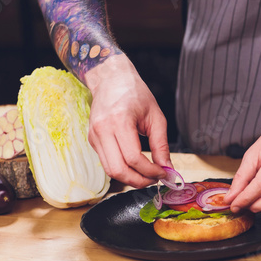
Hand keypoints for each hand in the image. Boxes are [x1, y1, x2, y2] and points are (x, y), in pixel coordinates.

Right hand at [85, 54, 171, 187]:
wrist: (111, 79)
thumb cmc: (135, 94)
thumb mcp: (156, 117)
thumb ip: (161, 145)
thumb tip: (167, 168)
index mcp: (119, 121)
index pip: (133, 158)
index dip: (150, 171)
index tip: (163, 172)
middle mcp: (102, 130)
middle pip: (118, 170)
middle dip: (138, 181)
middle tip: (154, 179)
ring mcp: (94, 136)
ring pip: (110, 171)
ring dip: (130, 179)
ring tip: (146, 175)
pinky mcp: (92, 141)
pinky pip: (107, 163)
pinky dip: (122, 170)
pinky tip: (135, 167)